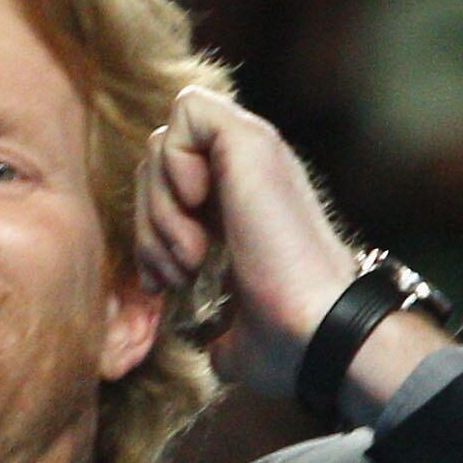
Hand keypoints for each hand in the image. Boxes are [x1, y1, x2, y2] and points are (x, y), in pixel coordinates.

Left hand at [132, 87, 444, 410]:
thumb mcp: (235, 330)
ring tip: (192, 255)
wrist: (315, 331)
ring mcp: (252, 150)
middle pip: (154, 165)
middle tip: (179, 273)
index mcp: (240, 205)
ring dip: (158, 207)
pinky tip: (197, 208)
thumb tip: (213, 348)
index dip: (150, 231)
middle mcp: (246, 172)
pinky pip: (187, 113)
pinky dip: (174, 162)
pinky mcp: (252, 139)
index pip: (165, 188)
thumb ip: (217, 324)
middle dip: (148, 225)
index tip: (167, 284)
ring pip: (162, 142)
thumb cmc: (285, 341)